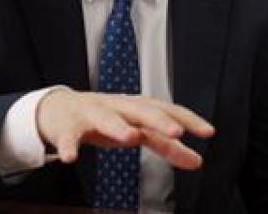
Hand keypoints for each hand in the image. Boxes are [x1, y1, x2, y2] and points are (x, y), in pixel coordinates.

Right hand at [35, 88, 214, 168]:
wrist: (59, 109)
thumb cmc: (105, 120)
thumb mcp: (137, 130)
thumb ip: (166, 145)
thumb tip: (197, 161)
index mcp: (137, 108)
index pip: (168, 110)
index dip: (189, 118)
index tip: (208, 131)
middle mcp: (118, 107)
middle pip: (141, 110)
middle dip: (159, 119)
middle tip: (176, 131)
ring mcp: (93, 114)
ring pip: (107, 118)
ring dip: (119, 126)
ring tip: (130, 136)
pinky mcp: (68, 126)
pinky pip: (68, 136)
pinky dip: (69, 146)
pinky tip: (71, 158)